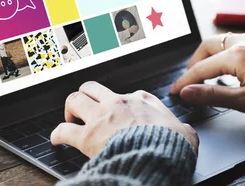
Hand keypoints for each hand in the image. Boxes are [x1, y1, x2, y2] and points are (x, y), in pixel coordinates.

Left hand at [51, 81, 198, 157]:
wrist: (158, 156)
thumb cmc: (171, 145)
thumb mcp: (185, 133)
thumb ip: (182, 128)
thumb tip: (187, 133)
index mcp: (142, 100)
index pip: (127, 94)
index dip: (121, 103)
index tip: (120, 112)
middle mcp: (119, 103)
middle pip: (93, 88)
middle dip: (86, 95)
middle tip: (86, 108)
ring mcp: (101, 117)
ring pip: (75, 99)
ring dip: (70, 109)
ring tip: (70, 118)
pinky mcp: (87, 136)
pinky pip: (63, 130)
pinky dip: (58, 134)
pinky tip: (57, 139)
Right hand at [169, 32, 244, 117]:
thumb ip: (213, 95)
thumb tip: (187, 92)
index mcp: (236, 55)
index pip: (200, 68)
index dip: (185, 81)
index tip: (174, 92)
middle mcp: (243, 40)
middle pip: (206, 47)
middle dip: (194, 63)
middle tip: (189, 81)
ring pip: (220, 41)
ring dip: (209, 57)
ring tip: (206, 76)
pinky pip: (234, 42)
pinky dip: (223, 53)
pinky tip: (228, 68)